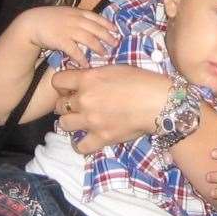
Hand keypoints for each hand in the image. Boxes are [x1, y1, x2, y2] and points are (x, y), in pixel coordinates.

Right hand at [15, 7, 115, 66]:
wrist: (31, 23)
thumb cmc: (49, 19)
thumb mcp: (65, 13)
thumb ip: (78, 17)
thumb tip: (92, 25)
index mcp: (77, 12)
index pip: (96, 17)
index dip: (107, 24)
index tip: (116, 30)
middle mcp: (75, 20)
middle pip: (96, 29)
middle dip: (107, 37)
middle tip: (115, 44)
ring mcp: (68, 30)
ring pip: (89, 39)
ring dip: (98, 47)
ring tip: (104, 55)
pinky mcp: (61, 41)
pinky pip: (75, 51)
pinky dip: (82, 58)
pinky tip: (87, 64)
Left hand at [50, 64, 172, 153]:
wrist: (158, 101)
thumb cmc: (142, 81)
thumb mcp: (115, 69)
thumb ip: (94, 75)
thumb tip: (83, 81)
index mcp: (88, 79)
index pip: (58, 81)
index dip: (61, 85)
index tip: (69, 88)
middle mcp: (85, 99)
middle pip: (59, 105)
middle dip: (66, 104)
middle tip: (78, 105)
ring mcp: (91, 120)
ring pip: (64, 124)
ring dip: (71, 122)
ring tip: (81, 121)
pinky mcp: (101, 137)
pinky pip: (79, 146)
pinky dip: (80, 144)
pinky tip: (86, 138)